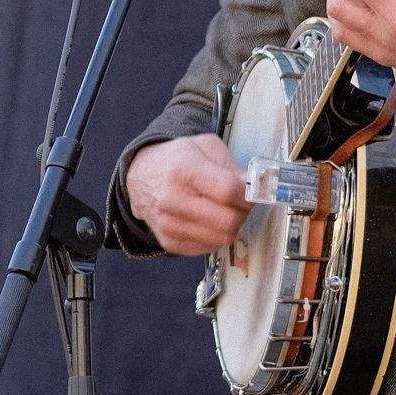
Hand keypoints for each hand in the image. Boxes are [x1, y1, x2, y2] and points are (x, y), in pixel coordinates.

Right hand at [125, 133, 249, 255]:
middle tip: (239, 203)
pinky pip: (209, 248)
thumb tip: (254, 189)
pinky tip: (209, 220)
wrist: (141, 177)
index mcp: (184, 171)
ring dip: (231, 226)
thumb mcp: (205, 146)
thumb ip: (232, 166)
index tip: (250, 192)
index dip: (247, 195)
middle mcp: (173, 201)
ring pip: (222, 238)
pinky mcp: (169, 243)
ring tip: (223, 210)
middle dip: (242, 213)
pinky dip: (215, 235)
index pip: (229, 192)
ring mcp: (169, 225)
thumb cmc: (177, 159)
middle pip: (228, 221)